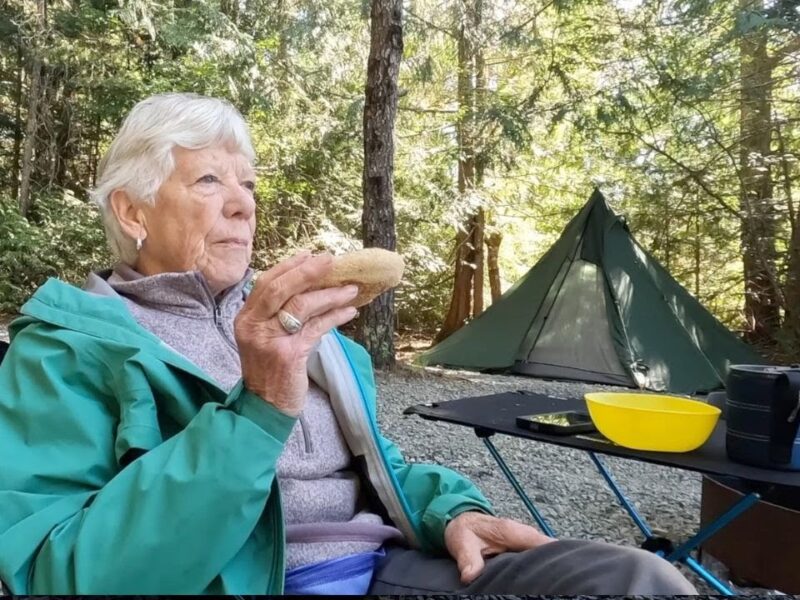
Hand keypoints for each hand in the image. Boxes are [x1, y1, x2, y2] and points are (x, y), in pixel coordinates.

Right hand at [234, 251, 358, 415]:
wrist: (265, 408)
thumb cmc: (269, 372)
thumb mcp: (265, 339)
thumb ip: (279, 315)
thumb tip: (311, 288)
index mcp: (245, 318)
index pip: (266, 283)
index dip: (290, 267)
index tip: (311, 255)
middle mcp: (253, 326)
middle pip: (281, 288)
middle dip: (308, 271)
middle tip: (332, 261)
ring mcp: (269, 339)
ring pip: (302, 306)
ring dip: (330, 295)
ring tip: (351, 290)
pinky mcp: (288, 354)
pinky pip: (316, 327)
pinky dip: (335, 317)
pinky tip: (349, 312)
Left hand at [444, 512, 555, 584]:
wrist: (461, 519)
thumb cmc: (463, 530)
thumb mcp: (462, 544)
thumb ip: (468, 560)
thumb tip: (469, 577)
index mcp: (514, 532)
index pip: (546, 545)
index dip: (558, 560)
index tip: (560, 578)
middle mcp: (525, 534)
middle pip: (552, 551)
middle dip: (556, 567)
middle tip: (557, 587)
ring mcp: (527, 540)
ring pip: (547, 554)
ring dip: (550, 567)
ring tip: (553, 586)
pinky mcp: (525, 546)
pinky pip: (540, 555)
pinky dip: (542, 566)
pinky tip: (542, 581)